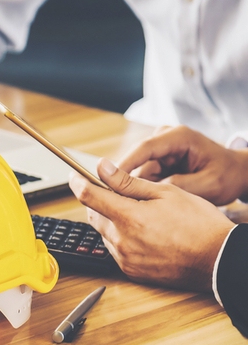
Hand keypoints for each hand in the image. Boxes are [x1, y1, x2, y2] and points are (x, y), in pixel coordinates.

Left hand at [69, 158, 234, 290]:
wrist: (218, 260)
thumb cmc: (198, 223)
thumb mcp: (165, 193)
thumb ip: (128, 182)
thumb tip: (102, 168)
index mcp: (129, 217)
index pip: (89, 196)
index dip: (78, 183)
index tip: (74, 176)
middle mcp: (121, 240)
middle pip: (93, 215)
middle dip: (98, 202)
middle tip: (115, 193)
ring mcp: (124, 258)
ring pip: (103, 233)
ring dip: (110, 220)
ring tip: (137, 214)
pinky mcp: (130, 271)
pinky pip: (115, 250)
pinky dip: (120, 238)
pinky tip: (141, 233)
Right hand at [118, 125, 247, 205]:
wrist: (237, 172)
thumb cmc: (227, 175)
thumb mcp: (207, 184)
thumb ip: (178, 187)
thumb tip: (148, 193)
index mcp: (179, 137)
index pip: (145, 148)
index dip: (125, 164)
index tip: (109, 181)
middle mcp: (166, 138)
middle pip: (137, 159)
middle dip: (128, 180)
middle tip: (118, 201)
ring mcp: (161, 149)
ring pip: (138, 170)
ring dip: (137, 188)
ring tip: (139, 207)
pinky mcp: (159, 160)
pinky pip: (144, 175)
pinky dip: (143, 189)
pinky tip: (145, 203)